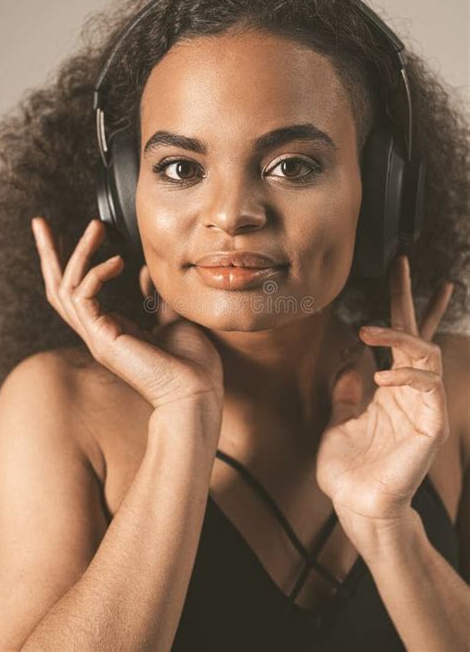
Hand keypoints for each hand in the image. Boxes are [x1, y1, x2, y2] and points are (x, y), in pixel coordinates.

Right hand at [31, 217, 223, 414]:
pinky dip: (96, 273)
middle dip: (48, 254)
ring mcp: (97, 337)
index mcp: (112, 329)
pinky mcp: (102, 339)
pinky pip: (84, 297)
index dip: (72, 262)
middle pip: (58, 289)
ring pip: (66, 288)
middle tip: (40, 223)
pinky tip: (118, 260)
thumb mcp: (172, 319)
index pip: (79, 291)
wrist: (197, 392)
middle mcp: (98, 333)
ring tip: (95, 227)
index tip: (77, 234)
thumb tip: (147, 273)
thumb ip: (156, 298)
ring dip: (76, 253)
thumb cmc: (191, 364)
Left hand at [316, 254, 454, 550]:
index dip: (398, 305)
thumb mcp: (338, 422)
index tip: (396, 272)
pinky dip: (406, 374)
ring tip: (370, 330)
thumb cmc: (347, 469)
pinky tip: (382, 376)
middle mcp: (410, 391)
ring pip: (427, 353)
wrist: (356, 506)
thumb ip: (346, 391)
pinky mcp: (431, 425)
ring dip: (399, 335)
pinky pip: (429, 386)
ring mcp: (423, 406)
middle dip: (411, 298)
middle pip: (419, 334)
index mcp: (390, 388)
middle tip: (402, 263)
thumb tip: (350, 361)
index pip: (398, 339)